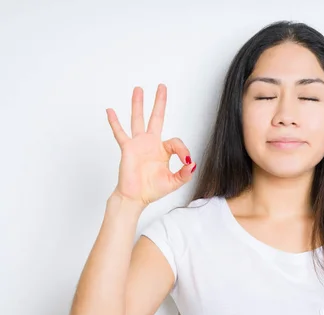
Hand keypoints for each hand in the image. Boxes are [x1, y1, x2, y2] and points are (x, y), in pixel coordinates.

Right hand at [106, 84, 196, 206]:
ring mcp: (138, 144)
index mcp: (163, 151)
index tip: (185, 160)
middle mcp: (150, 144)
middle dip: (159, 102)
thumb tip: (192, 163)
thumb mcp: (174, 182)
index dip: (183, 150)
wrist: (136, 198)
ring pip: (138, 119)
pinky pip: (120, 133)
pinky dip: (115, 122)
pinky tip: (110, 110)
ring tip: (138, 90)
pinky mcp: (128, 149)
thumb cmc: (152, 189)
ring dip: (138, 105)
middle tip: (162, 87)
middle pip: (156, 118)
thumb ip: (185, 174)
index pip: (175, 141)